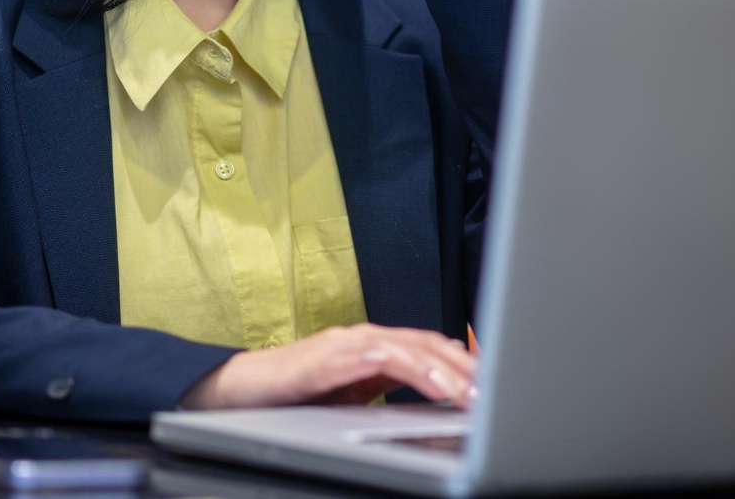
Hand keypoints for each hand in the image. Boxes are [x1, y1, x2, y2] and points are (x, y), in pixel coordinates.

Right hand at [179, 323, 477, 408]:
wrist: (237, 391)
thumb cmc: (291, 396)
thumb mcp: (349, 396)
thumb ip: (385, 389)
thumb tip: (430, 396)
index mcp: (372, 347)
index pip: (429, 347)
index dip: (464, 361)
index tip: (494, 383)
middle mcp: (362, 337)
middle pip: (426, 343)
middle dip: (465, 366)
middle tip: (497, 390)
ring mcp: (345, 343)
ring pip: (407, 347)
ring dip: (444, 370)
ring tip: (470, 394)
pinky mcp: (327, 358)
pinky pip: (376, 357)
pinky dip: (406, 367)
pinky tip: (427, 381)